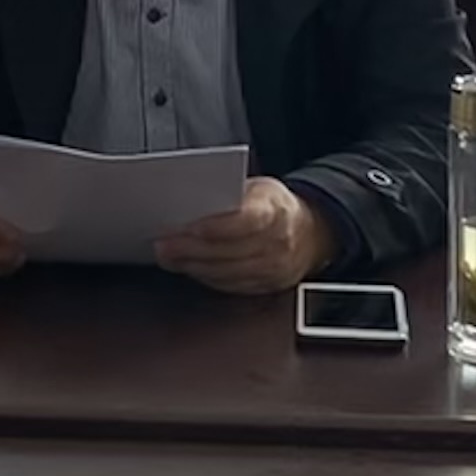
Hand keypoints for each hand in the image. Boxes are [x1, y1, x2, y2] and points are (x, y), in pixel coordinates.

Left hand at [154, 176, 337, 295]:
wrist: (313, 233)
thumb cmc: (274, 206)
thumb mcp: (257, 189)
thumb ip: (229, 195)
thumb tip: (186, 201)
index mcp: (276, 210)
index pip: (247, 220)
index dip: (218, 226)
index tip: (190, 227)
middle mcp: (279, 243)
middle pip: (229, 251)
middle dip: (191, 249)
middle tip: (163, 244)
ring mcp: (275, 269)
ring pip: (226, 272)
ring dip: (192, 265)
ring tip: (168, 257)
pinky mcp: (267, 287)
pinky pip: (231, 286)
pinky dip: (205, 277)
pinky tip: (188, 268)